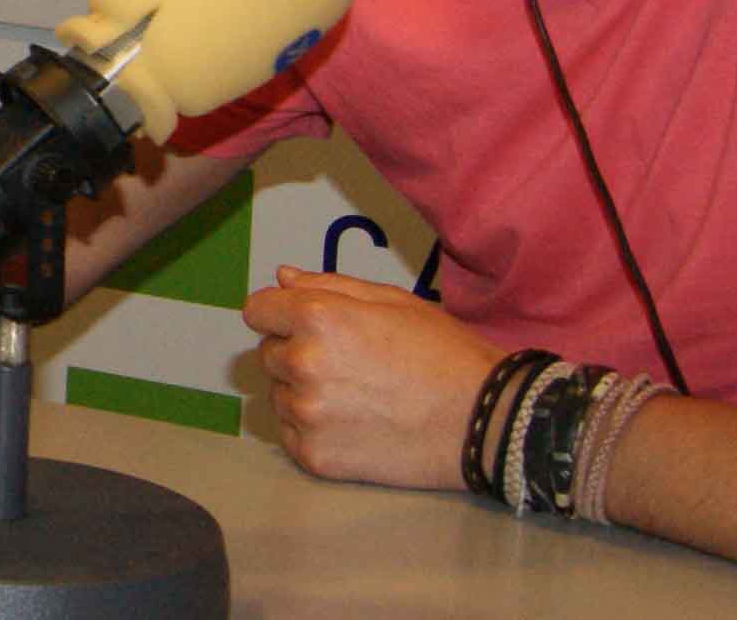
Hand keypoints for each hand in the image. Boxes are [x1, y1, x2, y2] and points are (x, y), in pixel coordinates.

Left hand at [242, 266, 501, 490]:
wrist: (479, 419)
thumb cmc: (440, 351)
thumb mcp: (390, 301)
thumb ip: (329, 286)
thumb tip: (283, 278)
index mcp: (318, 318)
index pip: (257, 310)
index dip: (279, 313)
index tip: (300, 322)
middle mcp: (302, 364)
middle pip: (269, 352)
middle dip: (296, 350)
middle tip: (348, 360)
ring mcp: (306, 415)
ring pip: (279, 394)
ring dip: (303, 390)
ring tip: (356, 393)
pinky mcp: (314, 456)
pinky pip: (291, 433)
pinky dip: (312, 427)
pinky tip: (353, 421)